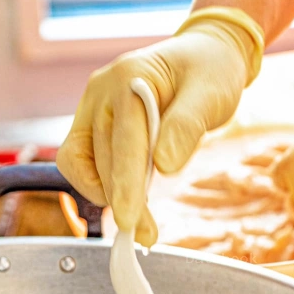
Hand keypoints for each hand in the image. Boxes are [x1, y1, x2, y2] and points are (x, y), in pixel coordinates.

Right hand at [57, 8, 263, 245]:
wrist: (202, 56)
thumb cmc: (209, 72)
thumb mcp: (211, 94)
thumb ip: (186, 126)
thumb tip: (164, 165)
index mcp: (129, 77)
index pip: (122, 139)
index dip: (125, 183)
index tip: (130, 220)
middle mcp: (100, 91)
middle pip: (100, 158)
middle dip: (122, 200)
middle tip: (147, 236)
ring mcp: (91, 108)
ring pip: (83, 164)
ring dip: (108, 196)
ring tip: (141, 222)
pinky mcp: (91, 125)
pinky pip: (83, 163)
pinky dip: (101, 185)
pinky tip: (128, 199)